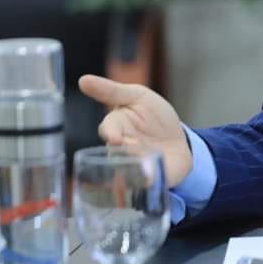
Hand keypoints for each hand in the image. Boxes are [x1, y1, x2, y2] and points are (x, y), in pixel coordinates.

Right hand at [78, 75, 192, 187]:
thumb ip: (112, 91)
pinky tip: (154, 177)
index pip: (108, 130)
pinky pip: (147, 183)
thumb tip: (83, 79)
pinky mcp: (151, 180)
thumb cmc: (154, 117)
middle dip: (123, 152)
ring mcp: (134, 167)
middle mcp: (121, 151)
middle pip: (116, 153)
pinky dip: (151, 180)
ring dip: (136, 165)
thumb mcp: (137, 96)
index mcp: (117, 128)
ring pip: (128, 169)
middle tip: (130, 148)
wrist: (179, 141)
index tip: (115, 136)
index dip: (112, 133)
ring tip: (145, 162)